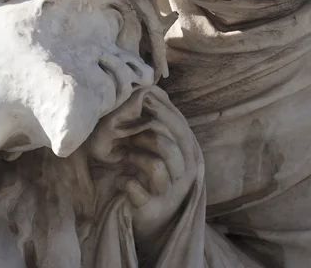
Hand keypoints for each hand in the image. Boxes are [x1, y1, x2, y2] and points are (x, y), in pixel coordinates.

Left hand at [89, 87, 201, 244]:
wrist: (154, 219)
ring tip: (124, 155)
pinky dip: (124, 181)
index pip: (181, 128)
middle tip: (126, 131)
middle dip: (144, 133)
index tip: (143, 100)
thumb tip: (153, 90)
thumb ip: (162, 122)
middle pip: (168, 145)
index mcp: (190, 154)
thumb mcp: (162, 146)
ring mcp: (169, 192)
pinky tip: (121, 179)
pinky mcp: (152, 209)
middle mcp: (185, 174)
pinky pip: (136, 189)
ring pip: (155, 165)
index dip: (162, 112)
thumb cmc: (154, 175)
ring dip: (134, 156)